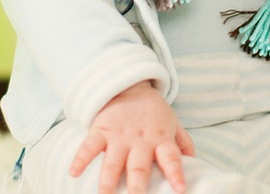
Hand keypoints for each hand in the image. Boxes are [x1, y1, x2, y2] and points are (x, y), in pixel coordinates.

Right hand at [70, 81, 194, 193]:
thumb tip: (195, 162)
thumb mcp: (172, 123)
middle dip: (137, 185)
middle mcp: (140, 140)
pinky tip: (74, 172)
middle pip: (139, 166)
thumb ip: (183, 143)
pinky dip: (81, 158)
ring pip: (113, 161)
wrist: (130, 86)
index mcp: (160, 139)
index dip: (176, 173)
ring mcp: (119, 135)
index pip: (171, 158)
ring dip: (108, 181)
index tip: (180, 190)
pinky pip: (89, 146)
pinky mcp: (101, 130)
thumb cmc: (152, 113)